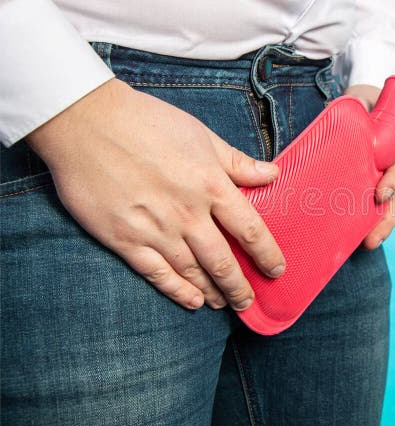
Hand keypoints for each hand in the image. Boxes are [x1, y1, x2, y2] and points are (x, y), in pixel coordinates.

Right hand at [26, 78, 285, 310]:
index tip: (276, 270)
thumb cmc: (147, 122)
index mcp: (211, 185)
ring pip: (192, 271)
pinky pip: (156, 273)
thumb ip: (237, 162)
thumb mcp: (201, 135)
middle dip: (240, 285)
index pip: (250, 229)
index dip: (267, 254)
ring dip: (213, 291)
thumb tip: (273, 174)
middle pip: (223, 260)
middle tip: (250, 302)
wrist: (86, 122)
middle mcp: (188, 214)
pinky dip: (176, 291)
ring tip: (225, 303)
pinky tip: (191, 302)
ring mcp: (156, 229)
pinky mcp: (125, 239)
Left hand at [346, 84, 394, 249]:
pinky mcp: (374, 184)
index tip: (380, 195)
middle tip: (372, 239)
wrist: (368, 104)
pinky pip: (377, 205)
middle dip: (387, 219)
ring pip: (391, 205)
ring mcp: (387, 176)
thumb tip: (318, 124)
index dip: (393, 181)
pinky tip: (360, 237)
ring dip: (381, 226)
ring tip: (369, 244)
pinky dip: (371, 221)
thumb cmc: (361, 106)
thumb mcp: (356, 106)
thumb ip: (343, 115)